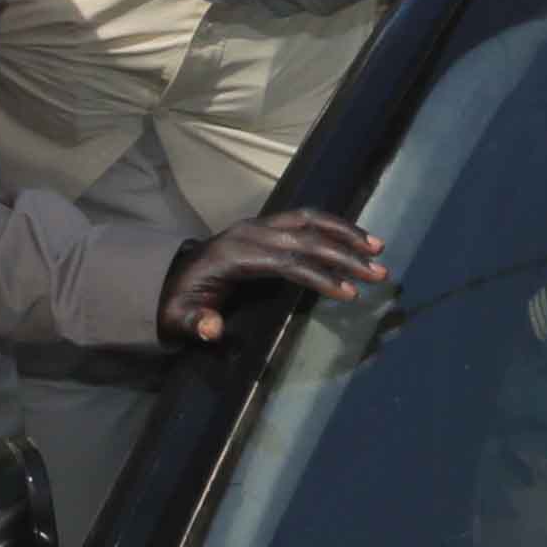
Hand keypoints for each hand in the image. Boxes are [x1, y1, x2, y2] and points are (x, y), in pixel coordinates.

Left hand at [156, 208, 386, 343]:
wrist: (168, 278)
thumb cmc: (179, 302)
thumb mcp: (178, 318)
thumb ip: (195, 323)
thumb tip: (213, 329)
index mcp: (235, 255)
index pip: (289, 262)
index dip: (321, 276)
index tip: (350, 292)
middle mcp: (251, 232)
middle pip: (307, 238)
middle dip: (346, 255)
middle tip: (378, 273)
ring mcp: (260, 225)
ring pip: (310, 219)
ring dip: (346, 231)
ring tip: (377, 247)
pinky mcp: (266, 225)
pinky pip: (306, 218)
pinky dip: (333, 225)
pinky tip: (356, 237)